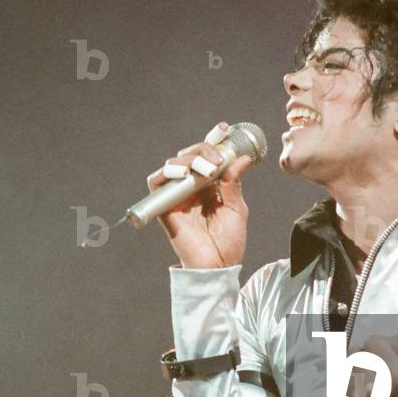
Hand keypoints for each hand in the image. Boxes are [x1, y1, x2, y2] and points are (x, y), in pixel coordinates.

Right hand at [146, 121, 254, 269]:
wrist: (217, 267)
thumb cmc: (229, 242)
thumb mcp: (236, 208)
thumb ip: (234, 183)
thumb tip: (240, 158)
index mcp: (210, 186)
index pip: (208, 157)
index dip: (212, 141)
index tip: (222, 129)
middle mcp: (192, 187)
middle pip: (190, 155)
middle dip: (204, 150)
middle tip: (217, 159)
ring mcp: (178, 196)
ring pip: (174, 163)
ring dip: (189, 159)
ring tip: (206, 169)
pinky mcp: (165, 206)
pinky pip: (157, 182)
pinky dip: (167, 172)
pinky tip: (183, 173)